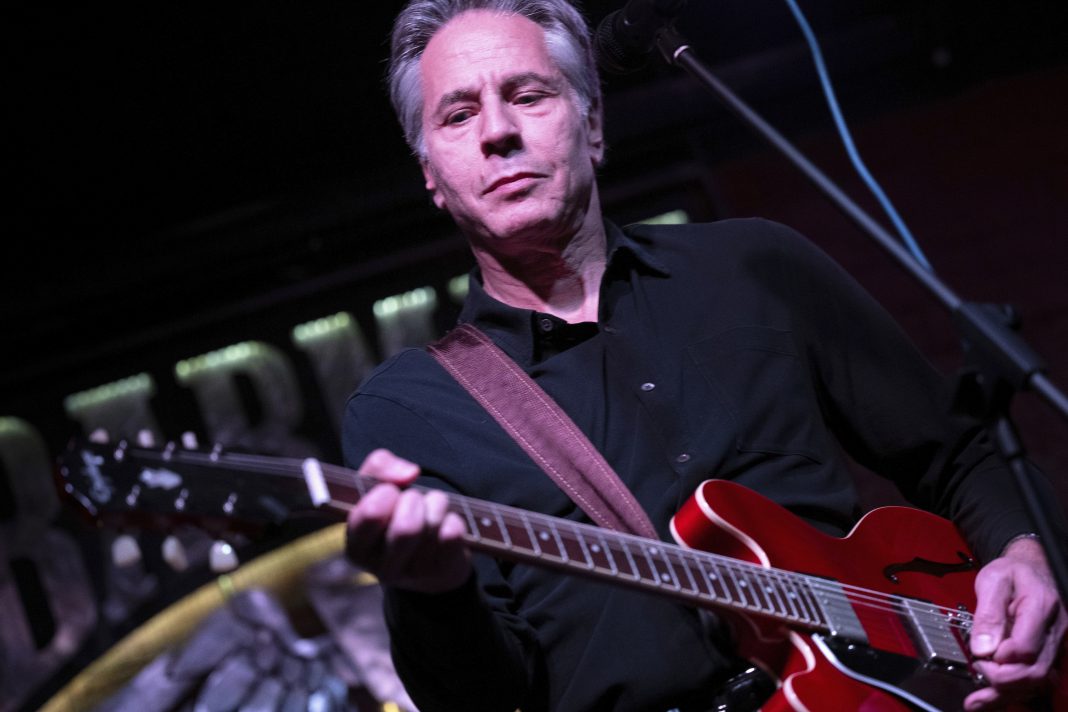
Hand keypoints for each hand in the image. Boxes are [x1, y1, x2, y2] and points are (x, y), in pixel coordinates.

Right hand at [345, 448, 470, 592]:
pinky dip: (453, 518)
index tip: (389, 490)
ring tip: (431, 508)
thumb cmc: (395, 513)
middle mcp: (382, 569)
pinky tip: (446, 523)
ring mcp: (415, 575)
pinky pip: (454, 534)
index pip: (371, 516)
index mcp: (357, 548)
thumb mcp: (376, 486)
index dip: (385, 493)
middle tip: (413, 498)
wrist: (428, 554)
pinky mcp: (443, 572)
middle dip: (414, 500)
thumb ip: (379, 466)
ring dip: (436, 504)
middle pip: (406, 528)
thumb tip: (409, 473)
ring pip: (433, 527)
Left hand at [966, 537, 1065, 709]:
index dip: (1002, 658)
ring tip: (976, 702)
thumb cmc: (1011, 573)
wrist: (1031, 568)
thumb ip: (988, 614)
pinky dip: (1012, 692)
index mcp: (1041, 607)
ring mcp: (1054, 645)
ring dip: (1006, 694)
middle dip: (1002, 679)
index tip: (980, 656)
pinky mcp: (1048, 655)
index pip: (1026, 647)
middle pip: (1034, 670)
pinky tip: (989, 700)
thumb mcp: (993, 581)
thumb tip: (982, 649)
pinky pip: (1035, 680)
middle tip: (977, 670)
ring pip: (1037, 681)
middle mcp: (1054, 631)